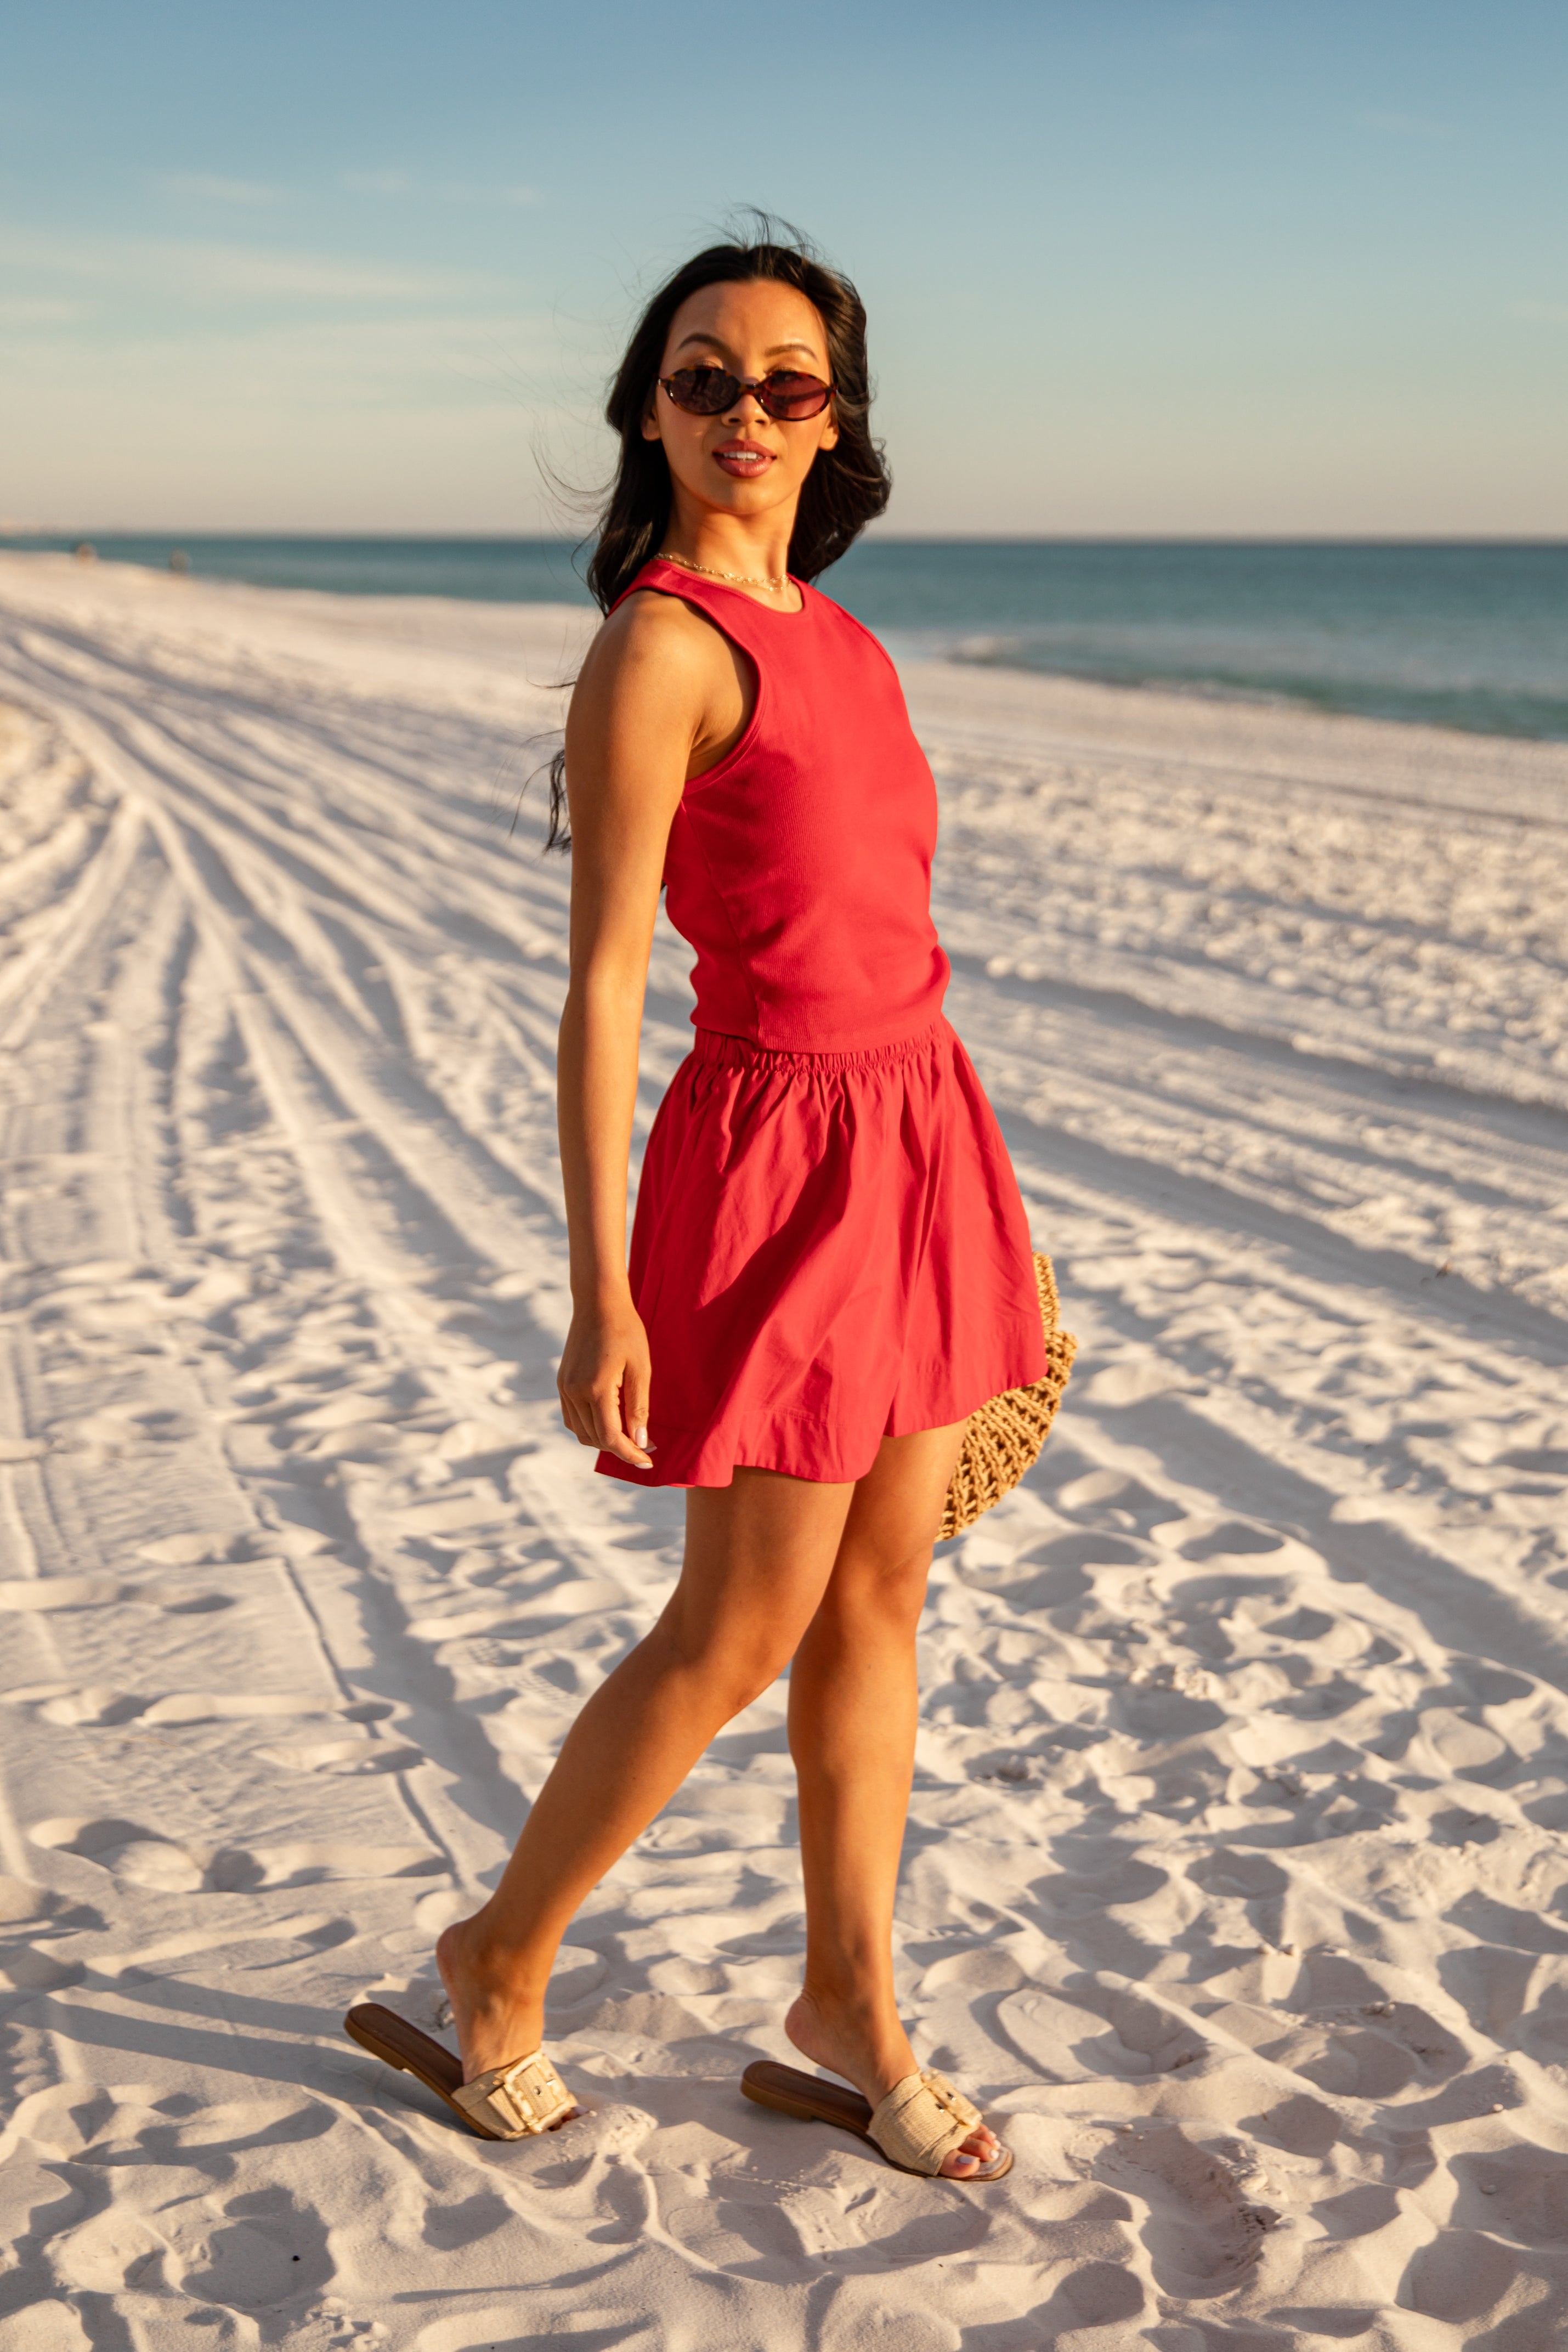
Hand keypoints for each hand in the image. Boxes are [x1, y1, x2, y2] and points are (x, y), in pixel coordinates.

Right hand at [557, 1295, 653, 1468]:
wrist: (598, 1303)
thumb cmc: (626, 1331)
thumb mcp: (641, 1368)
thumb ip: (639, 1406)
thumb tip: (641, 1440)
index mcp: (595, 1388)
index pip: (611, 1437)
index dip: (631, 1453)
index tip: (648, 1462)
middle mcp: (574, 1392)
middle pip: (596, 1439)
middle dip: (621, 1448)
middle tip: (646, 1446)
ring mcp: (564, 1388)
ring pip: (581, 1432)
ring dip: (604, 1441)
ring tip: (629, 1437)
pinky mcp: (562, 1383)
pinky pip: (572, 1418)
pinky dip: (590, 1428)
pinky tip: (609, 1422)